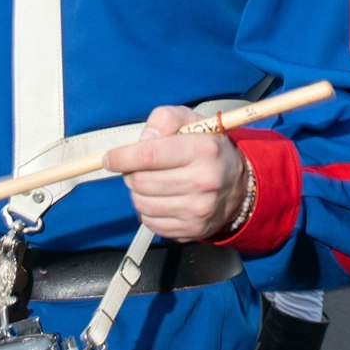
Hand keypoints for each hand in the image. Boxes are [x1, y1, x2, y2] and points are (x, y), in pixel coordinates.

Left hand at [103, 105, 248, 241]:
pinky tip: (160, 199)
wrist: (239, 186)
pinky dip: (147, 210)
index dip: (122, 157)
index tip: (110, 158)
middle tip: (137, 168)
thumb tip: (142, 139)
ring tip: (150, 182)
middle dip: (130, 173)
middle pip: (141, 181)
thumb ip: (164, 119)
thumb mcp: (191, 121)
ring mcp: (199, 210)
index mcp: (203, 150)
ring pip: (142, 204)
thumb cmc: (208, 149)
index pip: (149, 155)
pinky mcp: (192, 230)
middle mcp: (203, 182)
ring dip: (137, 192)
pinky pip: (150, 223)